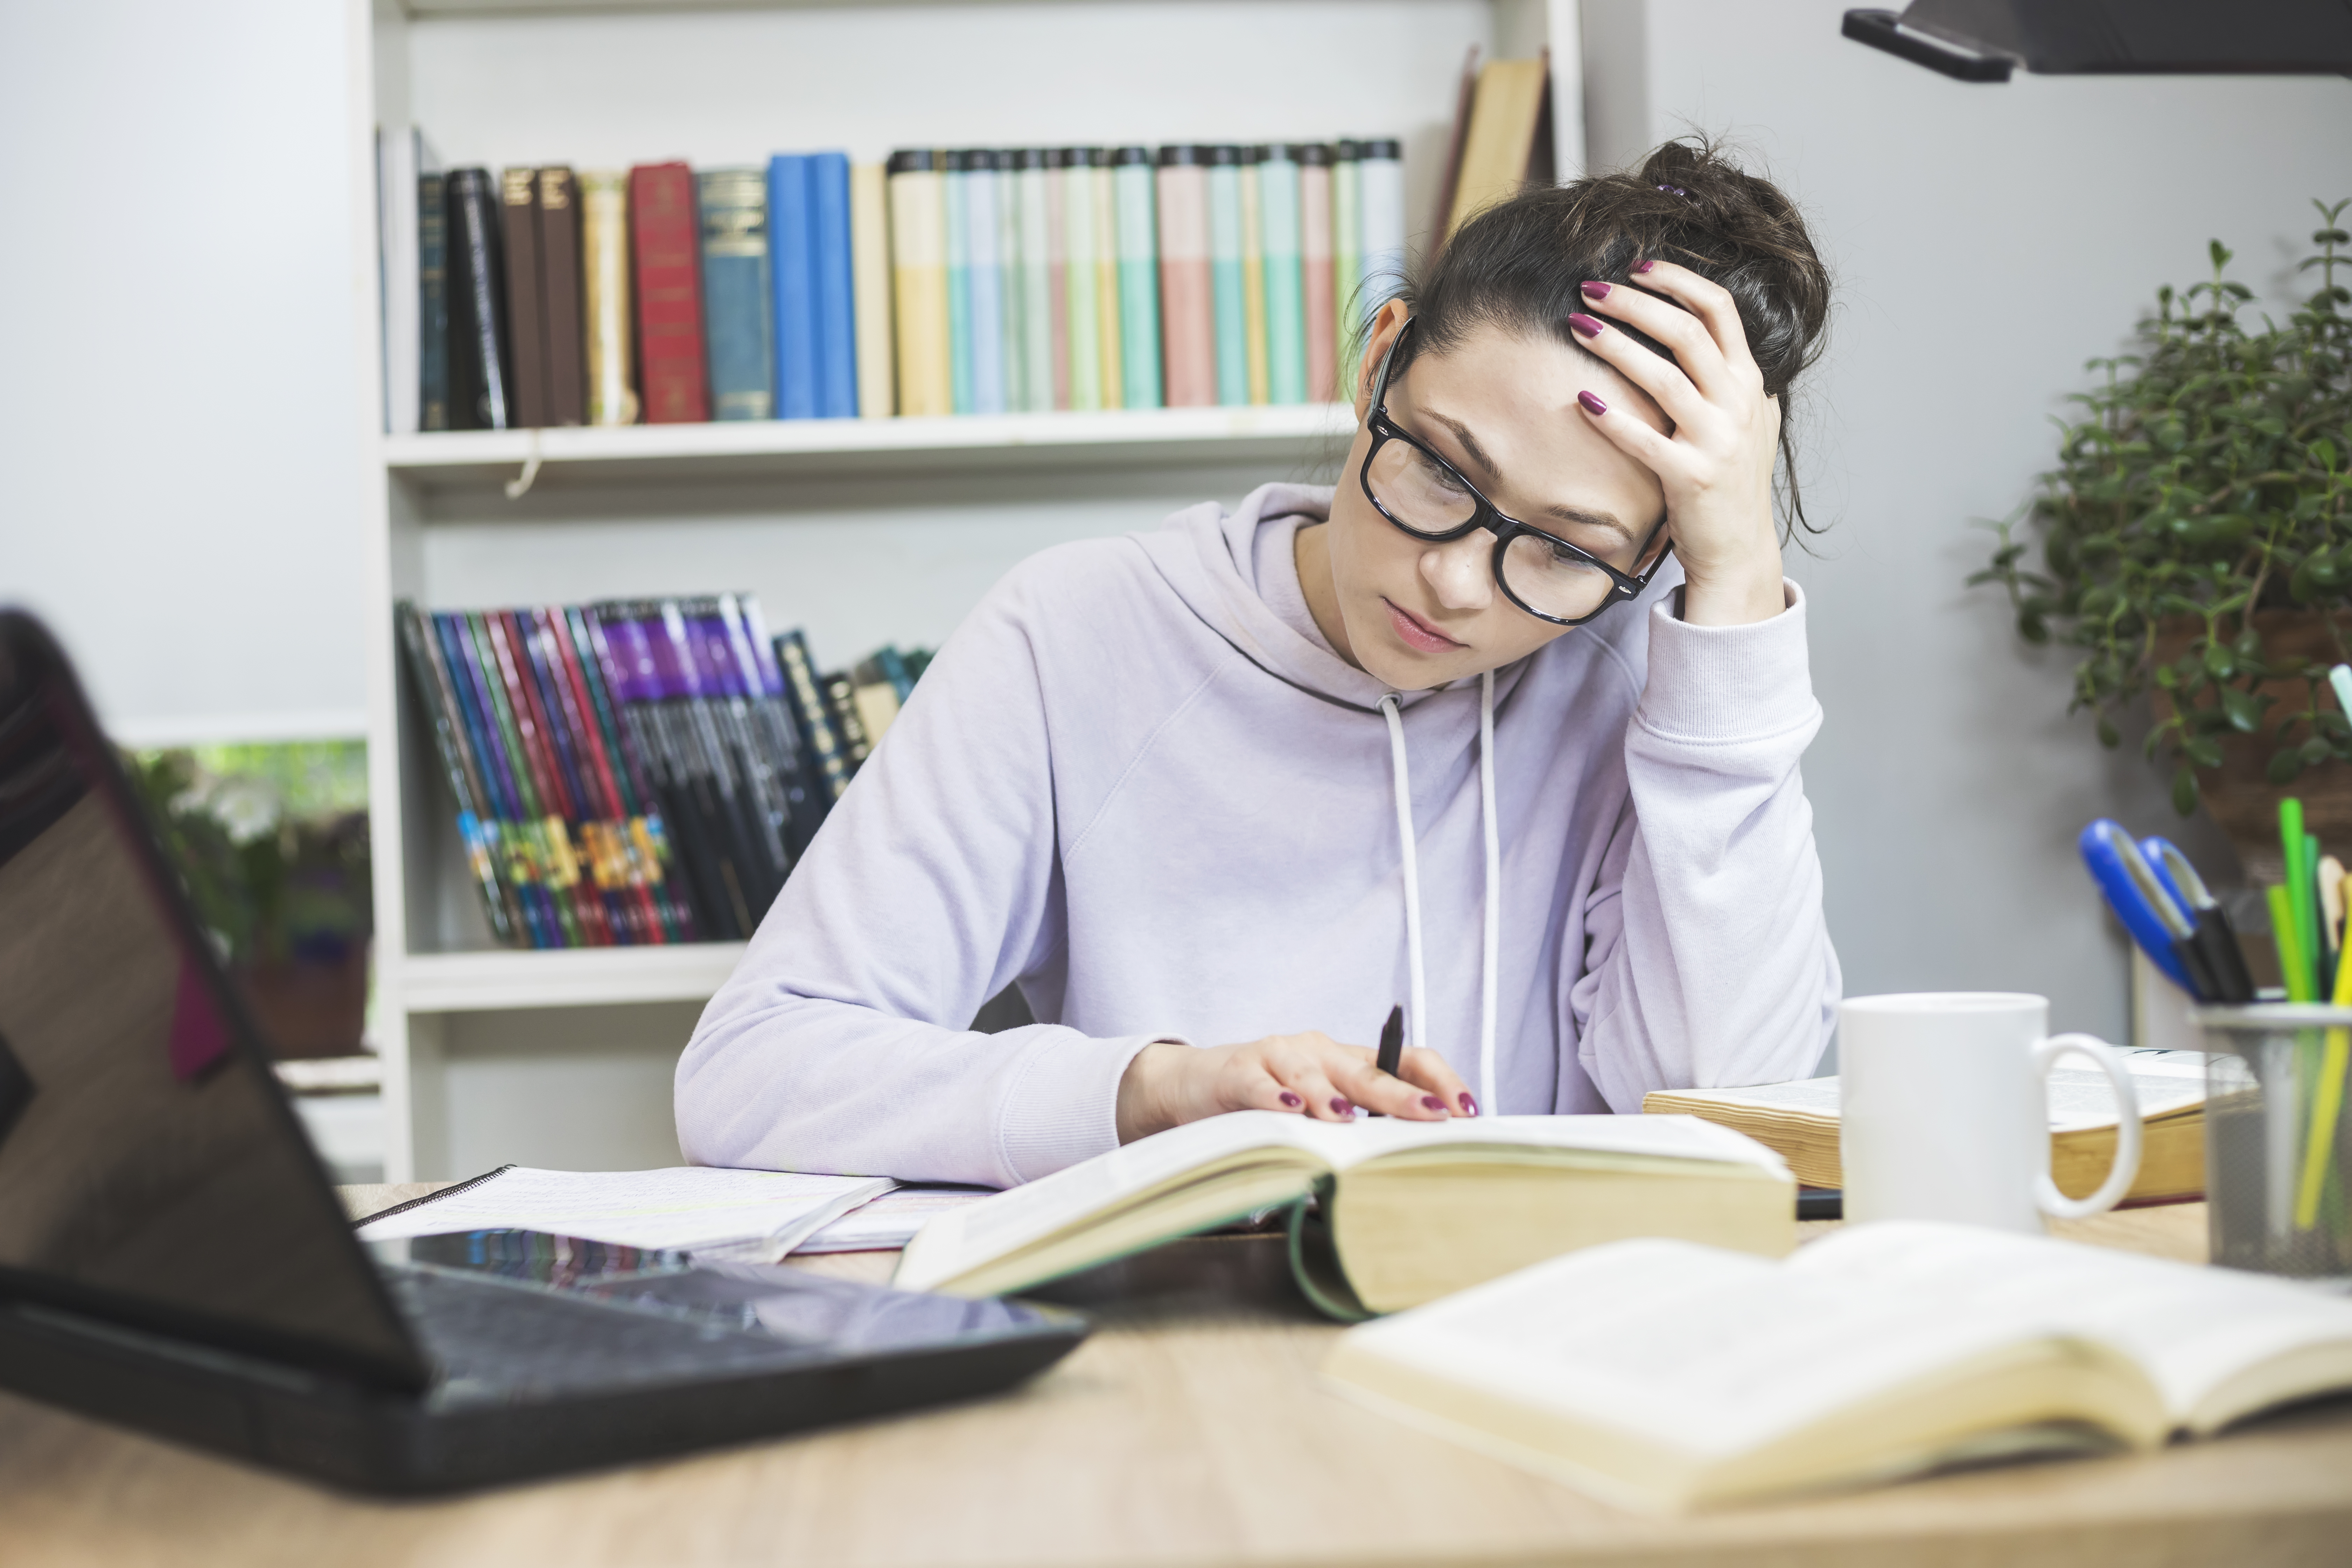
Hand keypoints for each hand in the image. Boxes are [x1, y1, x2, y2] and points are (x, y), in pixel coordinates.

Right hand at [1115, 1033, 1475, 1142]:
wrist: (1199, 1081)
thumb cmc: (1271, 1098)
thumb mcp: (1321, 1109)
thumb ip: (1359, 1129)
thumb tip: (1413, 1167)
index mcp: (1351, 1060)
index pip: (1407, 1059)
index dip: (1440, 1080)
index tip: (1467, 1110)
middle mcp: (1322, 1051)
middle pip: (1369, 1071)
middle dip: (1402, 1097)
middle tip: (1430, 1115)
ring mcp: (1281, 1056)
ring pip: (1313, 1075)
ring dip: (1333, 1098)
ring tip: (1348, 1119)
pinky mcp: (1241, 1069)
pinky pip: (1260, 1084)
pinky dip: (1274, 1096)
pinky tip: (1289, 1110)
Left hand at [1570, 262, 1787, 626]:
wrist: (1739, 550)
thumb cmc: (1732, 484)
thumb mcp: (1749, 422)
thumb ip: (1735, 382)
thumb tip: (1715, 342)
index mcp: (1749, 382)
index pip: (1719, 309)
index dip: (1677, 280)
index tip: (1637, 267)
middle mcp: (1739, 403)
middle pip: (1687, 331)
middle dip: (1635, 302)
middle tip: (1590, 289)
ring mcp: (1718, 440)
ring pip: (1665, 376)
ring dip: (1616, 345)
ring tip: (1577, 325)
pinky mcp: (1692, 477)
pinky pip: (1645, 439)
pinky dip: (1611, 417)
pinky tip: (1581, 398)